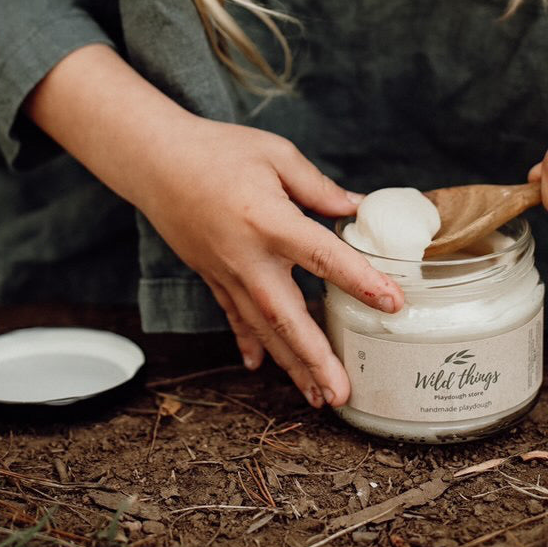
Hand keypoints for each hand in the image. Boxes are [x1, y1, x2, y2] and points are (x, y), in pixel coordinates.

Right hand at [134, 119, 403, 408]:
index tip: (392, 302)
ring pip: (263, 327)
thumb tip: (356, 208)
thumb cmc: (217, 149)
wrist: (155, 160)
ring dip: (291, 364)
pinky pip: (234, 316)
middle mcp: (247, 256)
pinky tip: (261, 365)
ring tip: (317, 396)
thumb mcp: (276, 154)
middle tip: (341, 393)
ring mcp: (226, 272)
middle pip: (287, 315)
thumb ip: (317, 187)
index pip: (323, 256)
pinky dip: (249, 341)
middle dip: (315, 358)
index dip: (360, 280)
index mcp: (269, 220)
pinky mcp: (211, 275)